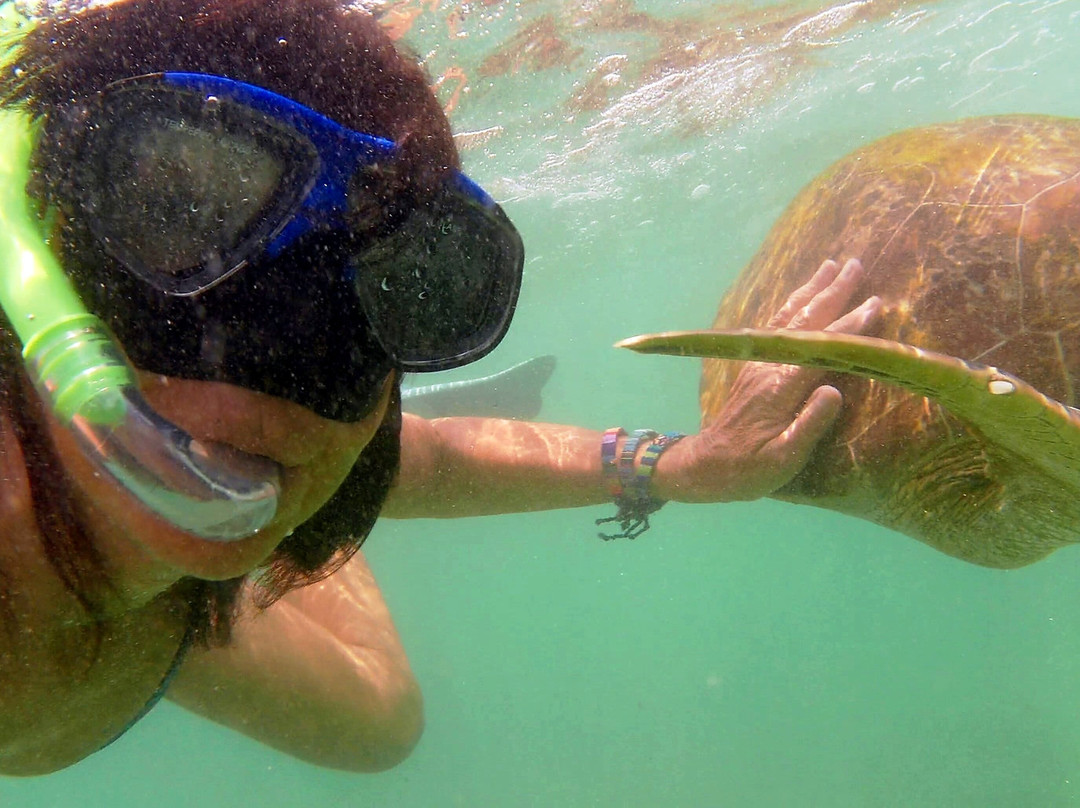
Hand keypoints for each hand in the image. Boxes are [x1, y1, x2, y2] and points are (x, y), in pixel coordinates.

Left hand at [656, 258, 881, 502]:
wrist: (707, 466)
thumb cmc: (750, 469)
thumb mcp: (784, 458)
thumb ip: (810, 425)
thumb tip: (835, 391)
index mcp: (782, 387)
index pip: (823, 348)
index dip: (851, 325)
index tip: (877, 302)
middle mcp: (769, 366)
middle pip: (806, 321)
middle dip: (833, 291)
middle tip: (857, 263)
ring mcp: (758, 363)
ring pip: (788, 316)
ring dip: (810, 289)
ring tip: (829, 264)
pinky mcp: (753, 366)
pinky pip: (775, 324)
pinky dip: (792, 304)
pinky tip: (800, 296)